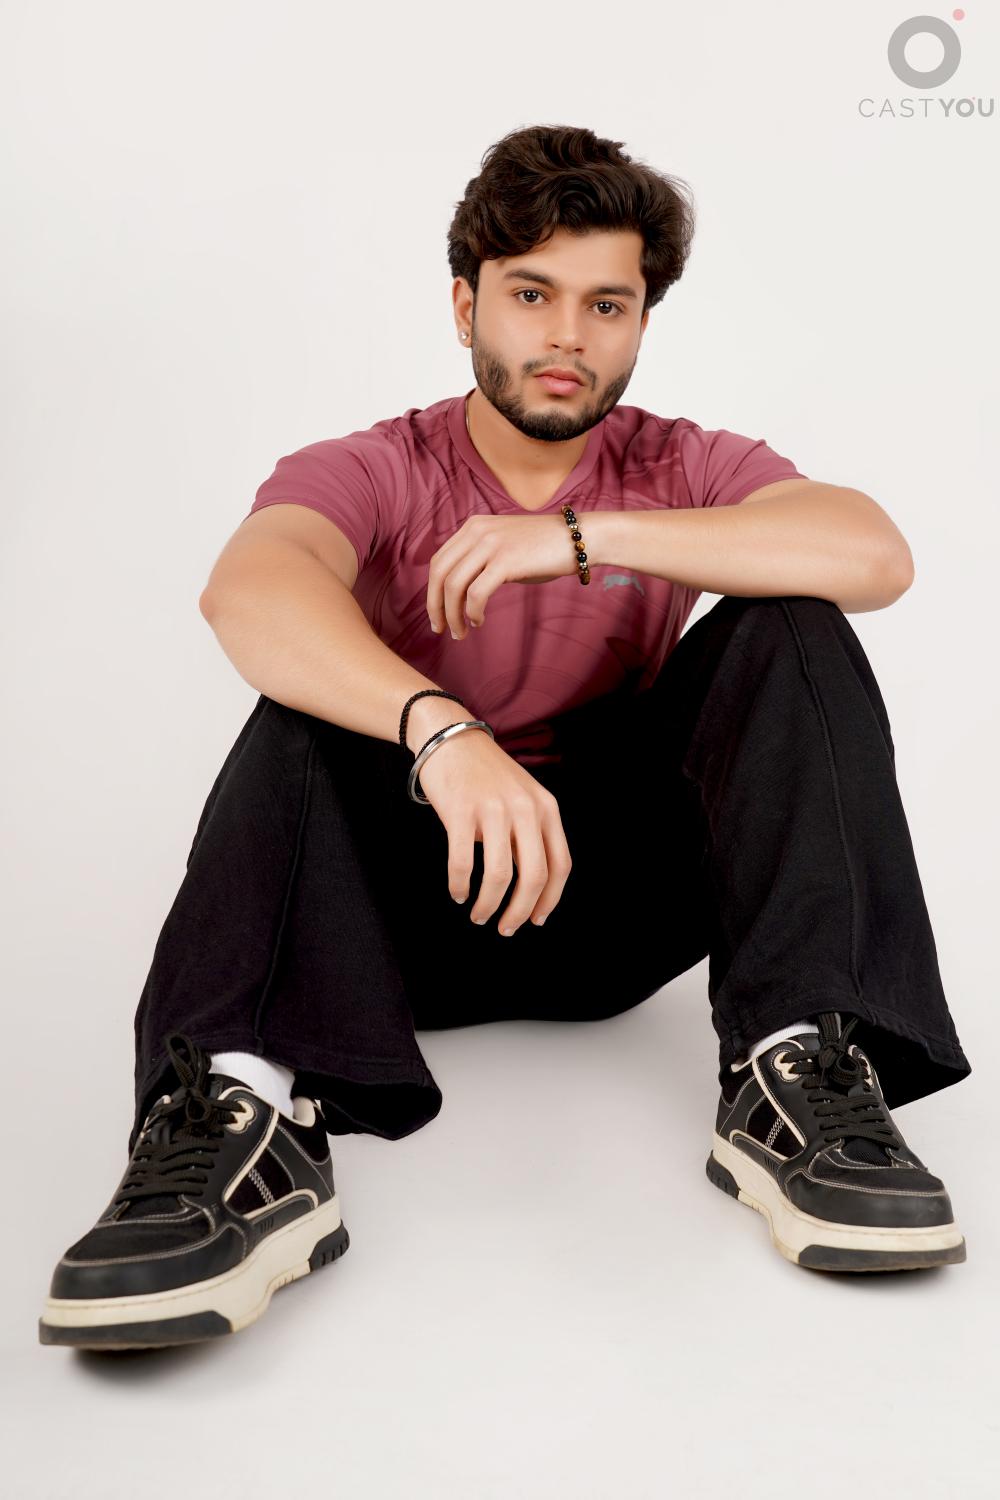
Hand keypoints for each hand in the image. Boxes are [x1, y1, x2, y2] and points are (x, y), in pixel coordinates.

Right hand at [415, 726, 572, 933]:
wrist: (450, 738)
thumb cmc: (486, 776)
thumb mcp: (523, 798)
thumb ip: (531, 835)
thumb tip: (531, 889)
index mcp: (546, 808)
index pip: (559, 866)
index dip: (549, 900)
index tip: (536, 920)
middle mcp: (525, 809)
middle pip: (533, 877)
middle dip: (519, 912)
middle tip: (506, 929)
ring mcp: (493, 809)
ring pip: (499, 876)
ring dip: (488, 905)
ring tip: (479, 915)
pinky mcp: (461, 811)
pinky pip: (463, 863)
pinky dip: (460, 886)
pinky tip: (458, 893)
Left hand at [426, 514, 572, 638]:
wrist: (578, 538)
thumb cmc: (544, 548)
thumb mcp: (504, 545)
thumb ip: (480, 559)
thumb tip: (459, 591)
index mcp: (472, 526)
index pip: (438, 561)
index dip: (431, 591)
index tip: (437, 614)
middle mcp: (477, 531)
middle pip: (439, 574)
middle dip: (435, 606)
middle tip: (441, 629)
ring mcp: (491, 544)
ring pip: (454, 586)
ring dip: (453, 615)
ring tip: (460, 632)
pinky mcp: (506, 561)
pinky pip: (476, 593)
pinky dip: (472, 612)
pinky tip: (479, 621)